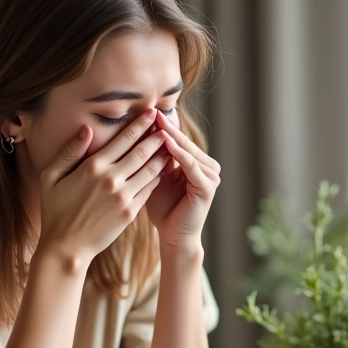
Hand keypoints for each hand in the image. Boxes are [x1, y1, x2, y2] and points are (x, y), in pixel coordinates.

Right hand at [38, 109, 170, 262]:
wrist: (67, 247)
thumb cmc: (55, 210)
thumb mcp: (51, 177)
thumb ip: (69, 151)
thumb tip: (87, 129)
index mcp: (92, 167)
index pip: (123, 140)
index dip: (140, 124)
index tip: (151, 113)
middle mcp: (111, 179)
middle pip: (142, 152)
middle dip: (157, 136)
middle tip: (168, 124)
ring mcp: (123, 197)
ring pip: (150, 170)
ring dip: (162, 155)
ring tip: (171, 144)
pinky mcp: (130, 212)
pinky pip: (149, 189)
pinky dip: (158, 176)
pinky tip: (163, 169)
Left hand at [145, 109, 220, 249]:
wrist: (173, 237)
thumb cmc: (161, 210)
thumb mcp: (154, 178)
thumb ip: (152, 158)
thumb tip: (138, 133)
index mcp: (194, 162)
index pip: (176, 139)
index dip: (160, 126)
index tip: (143, 112)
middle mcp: (206, 166)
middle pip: (183, 141)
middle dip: (166, 127)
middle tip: (150, 111)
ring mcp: (210, 176)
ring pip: (188, 151)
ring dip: (172, 137)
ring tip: (157, 123)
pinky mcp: (208, 186)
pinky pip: (191, 166)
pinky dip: (179, 154)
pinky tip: (167, 144)